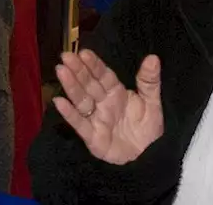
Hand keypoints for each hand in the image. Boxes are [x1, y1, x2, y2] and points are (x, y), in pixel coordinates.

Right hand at [53, 50, 162, 164]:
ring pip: (81, 100)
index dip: (94, 65)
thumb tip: (153, 58)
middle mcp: (103, 103)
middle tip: (66, 56)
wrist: (148, 159)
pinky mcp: (92, 137)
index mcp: (117, 93)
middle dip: (77, 70)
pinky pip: (79, 123)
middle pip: (89, 85)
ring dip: (71, 86)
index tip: (84, 53)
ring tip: (61, 71)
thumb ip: (150, 82)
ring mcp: (96, 119)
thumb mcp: (153, 104)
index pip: (103, 75)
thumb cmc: (148, 130)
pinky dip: (69, 113)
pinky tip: (59, 101)